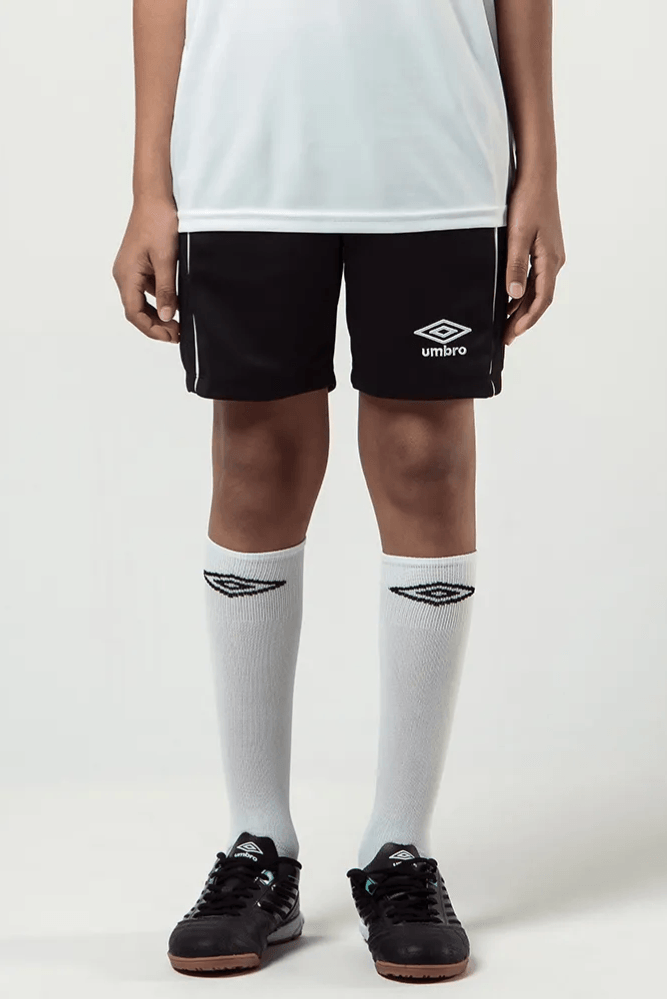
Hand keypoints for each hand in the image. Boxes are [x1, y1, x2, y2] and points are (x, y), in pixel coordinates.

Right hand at [112, 199, 179, 343]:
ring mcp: (131, 270)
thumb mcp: (167, 260)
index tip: (171, 337)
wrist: (155, 198)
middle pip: (136, 311)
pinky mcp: (140, 265)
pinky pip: (147, 290)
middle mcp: (124, 275)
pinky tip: (176, 304)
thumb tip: (167, 316)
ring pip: (142, 302)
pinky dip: (160, 300)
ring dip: (158, 315)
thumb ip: (167, 290)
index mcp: (126, 275)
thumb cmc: (158, 222)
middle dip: (156, 326)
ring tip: (178, 324)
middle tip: (178, 334)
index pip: (134, 313)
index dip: (152, 329)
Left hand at [504, 176, 565, 345]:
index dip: (527, 320)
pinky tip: (509, 298)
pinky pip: (535, 277)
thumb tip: (516, 295)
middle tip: (505, 337)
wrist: (537, 175)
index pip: (542, 299)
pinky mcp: (544, 248)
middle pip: (540, 298)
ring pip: (537, 289)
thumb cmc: (528, 201)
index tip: (512, 334)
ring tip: (505, 323)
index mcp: (550, 260)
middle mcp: (554, 260)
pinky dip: (523, 292)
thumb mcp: (518, 235)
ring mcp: (550, 254)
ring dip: (522, 308)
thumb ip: (516, 266)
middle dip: (523, 320)